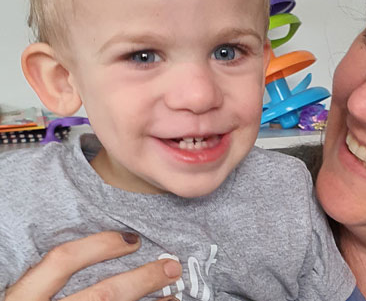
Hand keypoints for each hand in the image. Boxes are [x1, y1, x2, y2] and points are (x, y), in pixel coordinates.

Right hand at [5, 231, 181, 300]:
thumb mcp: (27, 299)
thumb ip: (51, 284)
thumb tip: (113, 252)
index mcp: (22, 300)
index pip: (61, 262)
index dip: (99, 246)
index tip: (132, 240)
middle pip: (103, 296)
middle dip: (143, 279)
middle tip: (172, 267)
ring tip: (173, 297)